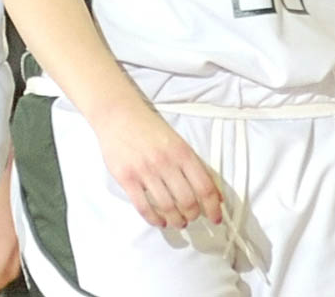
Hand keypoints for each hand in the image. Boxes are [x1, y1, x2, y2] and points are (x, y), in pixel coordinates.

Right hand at [94, 100, 222, 230]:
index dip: (213, 208)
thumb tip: (215, 193)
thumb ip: (195, 165)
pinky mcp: (127, 178)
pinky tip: (159, 221)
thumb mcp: (176, 140)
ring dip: (176, 220)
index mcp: (181, 151)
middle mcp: (165, 162)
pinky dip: (155, 220)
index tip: (216, 218)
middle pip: (187, 201)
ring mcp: (145, 170)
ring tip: (177, 221)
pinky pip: (144, 207)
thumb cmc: (148, 127)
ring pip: (167, 207)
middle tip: (192, 217)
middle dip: (193, 215)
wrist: (118, 113)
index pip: (204, 186)